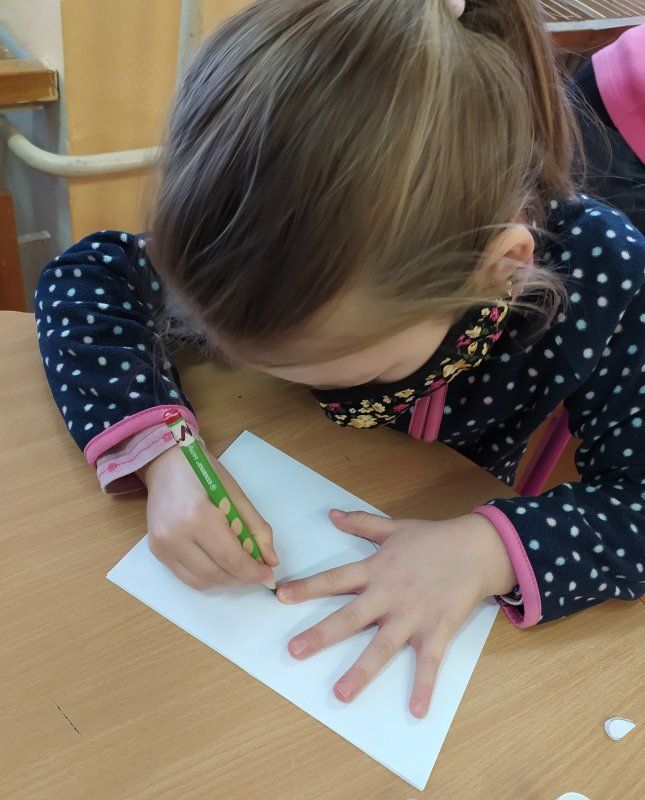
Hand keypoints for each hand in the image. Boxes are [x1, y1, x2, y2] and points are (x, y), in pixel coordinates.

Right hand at [139, 445, 277, 588]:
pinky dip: (207, 576)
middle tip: (255, 569)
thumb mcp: (235, 495)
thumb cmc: (202, 473)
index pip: (231, 559)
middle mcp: (176, 536)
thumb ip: (257, 528)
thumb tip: (271, 561)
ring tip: (238, 566)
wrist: (165, 464)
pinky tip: (218, 562)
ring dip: (225, 580)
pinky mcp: (156, 551)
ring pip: (202, 581)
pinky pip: (187, 577)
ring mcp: (163, 546)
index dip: (253, 572)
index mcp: (199, 517)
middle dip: (242, 577)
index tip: (267, 573)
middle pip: (217, 574)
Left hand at [277, 510, 515, 716]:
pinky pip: (430, 662)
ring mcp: (413, 614)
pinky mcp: (438, 629)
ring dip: (362, 671)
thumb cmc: (434, 538)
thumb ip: (361, 523)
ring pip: (383, 646)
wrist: (477, 547)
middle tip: (295, 651)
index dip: (308, 587)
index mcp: (377, 569)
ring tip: (341, 694)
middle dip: (322, 634)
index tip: (280, 596)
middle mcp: (390, 594)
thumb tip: (331, 514)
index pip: (335, 579)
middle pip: (351, 617)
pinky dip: (425, 686)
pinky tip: (417, 710)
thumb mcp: (395, 527)